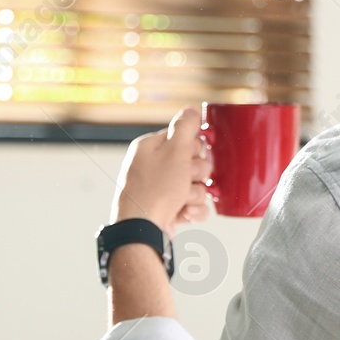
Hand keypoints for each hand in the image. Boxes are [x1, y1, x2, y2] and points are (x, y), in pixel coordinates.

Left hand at [112, 107, 210, 234]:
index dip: (194, 148)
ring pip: (195, 185)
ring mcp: (160, 190)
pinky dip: (192, 211)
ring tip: (181, 200)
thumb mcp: (175, 151)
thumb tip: (191, 110)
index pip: (184, 138)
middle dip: (196, 173)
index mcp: (151, 148)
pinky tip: (184, 213)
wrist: (143, 230)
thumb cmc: (155, 190)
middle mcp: (153, 167)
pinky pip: (192, 205)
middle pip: (193, 162)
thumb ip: (186, 127)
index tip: (191, 155)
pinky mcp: (167, 209)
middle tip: (186, 178)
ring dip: (194, 194)